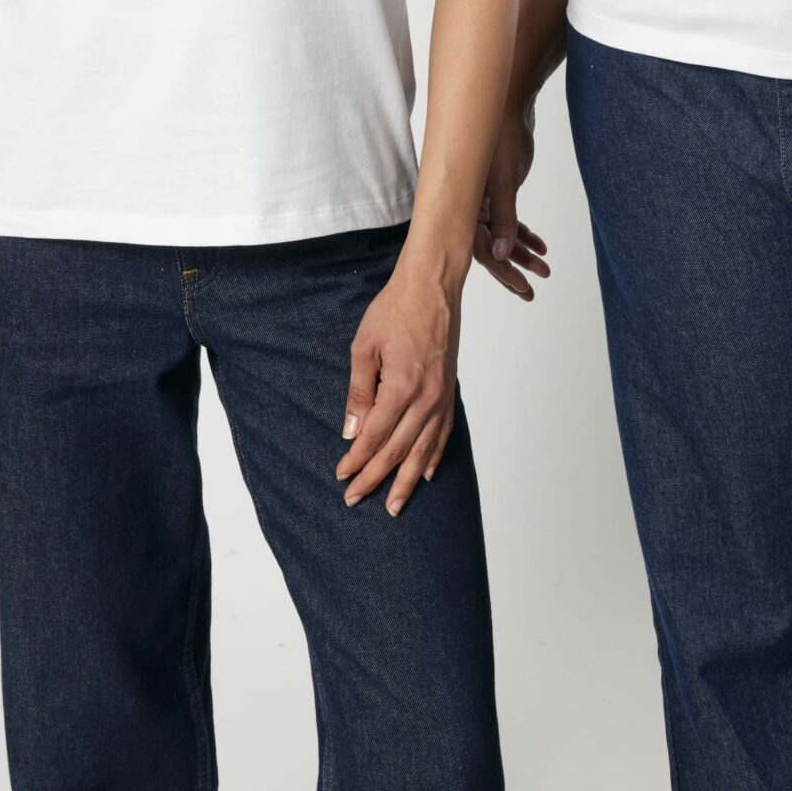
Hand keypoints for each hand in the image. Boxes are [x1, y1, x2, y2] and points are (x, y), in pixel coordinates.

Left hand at [336, 262, 460, 515]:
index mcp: (400, 386)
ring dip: (407, 479)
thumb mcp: (364, 346)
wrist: (432, 285)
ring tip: (395, 505)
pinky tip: (424, 472)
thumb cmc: (395, 308)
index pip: (375, 436)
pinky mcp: (449, 389)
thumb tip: (351, 431)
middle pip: (398, 449)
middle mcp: (425, 397)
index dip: (357, 460)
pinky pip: (443, 431)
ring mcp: (441, 395)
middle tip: (356, 499)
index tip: (342, 476)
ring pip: (424, 448)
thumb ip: (358, 391)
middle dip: (376, 478)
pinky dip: (434, 455)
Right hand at [475, 96, 550, 298]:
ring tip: (544, 270)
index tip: (520, 287)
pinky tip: (541, 246)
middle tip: (529, 292)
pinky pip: (509, 220)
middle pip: (489, 247)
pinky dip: (524, 234)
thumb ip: (502, 217)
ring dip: (522, 253)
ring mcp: (482, 202)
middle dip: (511, 270)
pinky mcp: (497, 193)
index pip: (479, 248)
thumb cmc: (501, 140)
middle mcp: (469, 208)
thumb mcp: (505, 182)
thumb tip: (500, 252)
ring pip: (502, 235)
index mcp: (463, 207)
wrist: (509, 108)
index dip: (501, 270)